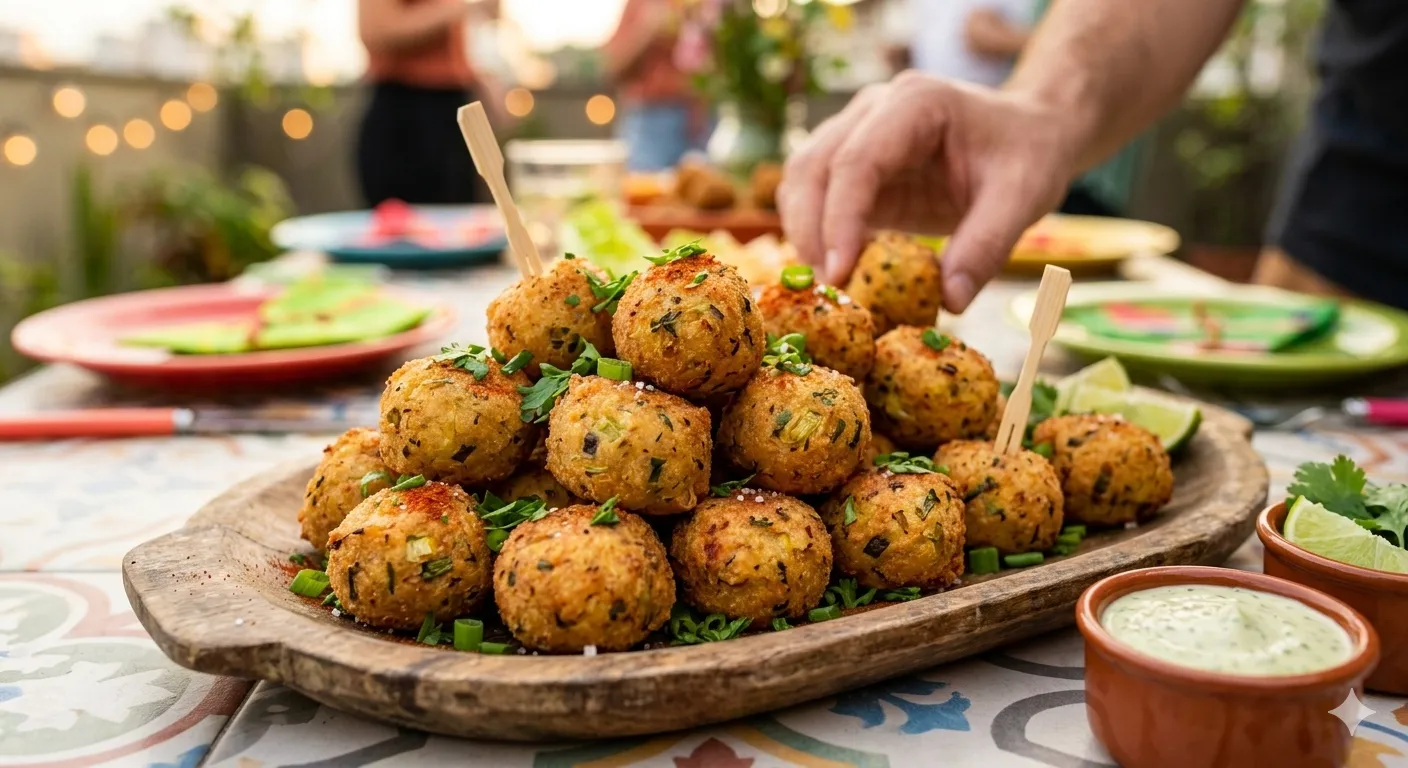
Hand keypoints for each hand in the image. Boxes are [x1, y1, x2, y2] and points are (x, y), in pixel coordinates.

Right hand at [777, 72, 1076, 311]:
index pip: (857, 161)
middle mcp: (874, 110)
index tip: (839, 275)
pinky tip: (835, 269)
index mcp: (916, 103)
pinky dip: (814, 232)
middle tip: (828, 290)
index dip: (840, 220)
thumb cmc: (1029, 155)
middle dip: (811, 231)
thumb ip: (986, 246)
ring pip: (802, 178)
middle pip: (814, 166)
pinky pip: (814, 195)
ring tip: (829, 283)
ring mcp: (857, 132)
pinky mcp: (854, 165)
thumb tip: (950, 302)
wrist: (1030, 132)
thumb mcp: (1022, 198)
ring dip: (804, 232)